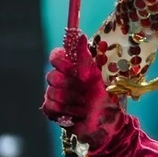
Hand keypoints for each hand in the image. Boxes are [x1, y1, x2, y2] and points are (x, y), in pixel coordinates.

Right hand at [42, 30, 119, 144]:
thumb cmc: (106, 96)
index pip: (55, 56)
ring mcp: (56, 94)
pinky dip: (64, 112)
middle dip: (70, 86)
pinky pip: (49, 107)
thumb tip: (79, 35)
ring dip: (71, 101)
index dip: (61, 63)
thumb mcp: (99, 74)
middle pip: (52, 76)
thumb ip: (86, 56)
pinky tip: (76, 115)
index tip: (74, 70)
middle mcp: (62, 79)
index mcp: (72, 67)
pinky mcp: (53, 111)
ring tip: (84, 106)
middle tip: (85, 92)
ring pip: (51, 93)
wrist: (108, 121)